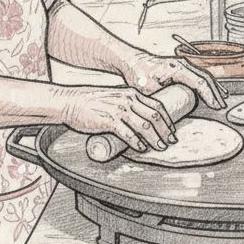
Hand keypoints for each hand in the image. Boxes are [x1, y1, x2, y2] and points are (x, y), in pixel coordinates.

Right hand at [58, 86, 175, 152]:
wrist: (71, 102)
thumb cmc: (92, 103)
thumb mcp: (115, 99)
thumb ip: (128, 107)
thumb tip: (142, 123)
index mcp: (132, 94)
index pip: (157, 106)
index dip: (168, 120)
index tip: (173, 131)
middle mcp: (128, 100)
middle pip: (154, 117)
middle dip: (165, 131)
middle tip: (171, 142)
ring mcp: (118, 110)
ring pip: (144, 126)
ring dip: (155, 139)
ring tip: (160, 147)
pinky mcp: (108, 120)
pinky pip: (127, 133)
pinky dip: (137, 142)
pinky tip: (141, 148)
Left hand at [120, 53, 226, 109]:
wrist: (134, 62)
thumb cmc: (138, 75)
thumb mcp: (148, 92)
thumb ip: (157, 105)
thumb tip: (164, 123)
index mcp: (176, 68)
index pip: (199, 81)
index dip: (209, 95)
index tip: (216, 106)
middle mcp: (182, 63)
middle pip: (205, 78)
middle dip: (215, 93)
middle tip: (221, 107)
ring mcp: (184, 63)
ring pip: (204, 75)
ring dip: (214, 88)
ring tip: (222, 101)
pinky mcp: (183, 66)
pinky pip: (200, 74)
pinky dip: (209, 84)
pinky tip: (215, 91)